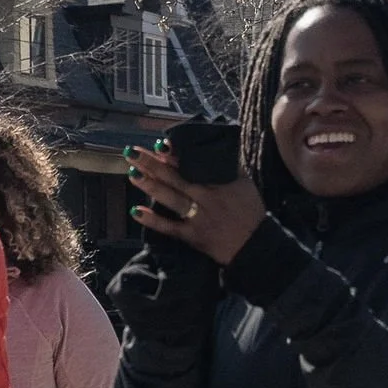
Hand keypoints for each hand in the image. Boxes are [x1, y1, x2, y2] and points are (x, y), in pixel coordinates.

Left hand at [127, 144, 263, 265]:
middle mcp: (208, 198)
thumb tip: (216, 143)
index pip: (193, 164)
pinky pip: (170, 228)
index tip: (158, 143)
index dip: (175, 154)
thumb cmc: (249, 211)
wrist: (255, 245)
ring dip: (150, 185)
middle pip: (176, 178)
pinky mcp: (193, 236)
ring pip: (171, 198)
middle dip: (152, 163)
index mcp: (220, 182)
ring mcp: (199, 217)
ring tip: (132, 172)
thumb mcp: (245, 182)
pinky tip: (136, 212)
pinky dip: (153, 220)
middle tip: (132, 151)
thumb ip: (230, 164)